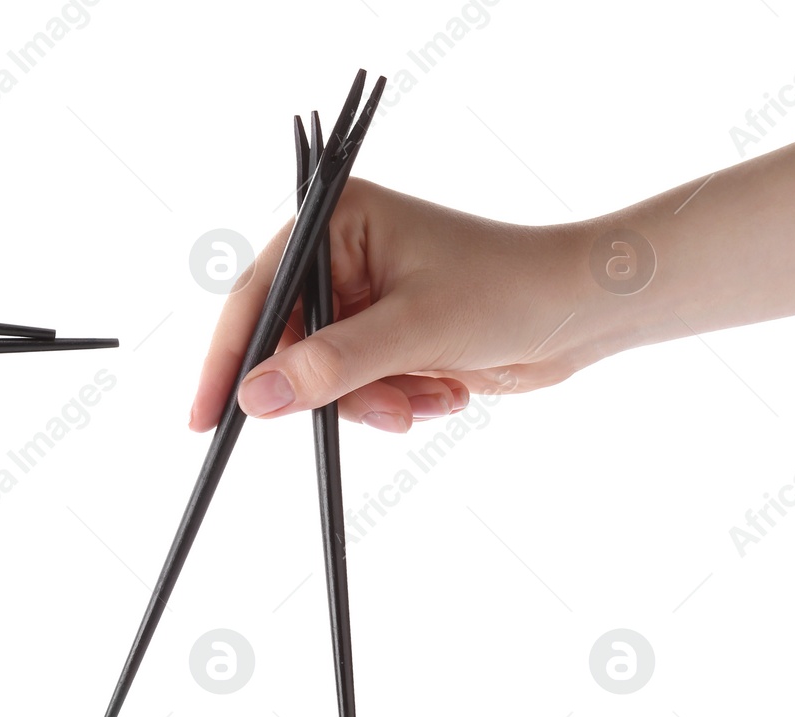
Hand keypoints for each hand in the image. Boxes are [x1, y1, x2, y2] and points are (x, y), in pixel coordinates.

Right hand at [190, 178, 598, 433]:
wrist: (587, 311)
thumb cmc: (511, 289)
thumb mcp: (414, 330)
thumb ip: (328, 365)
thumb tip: (256, 398)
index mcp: (337, 222)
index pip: (257, 294)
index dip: (229, 359)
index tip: (207, 416)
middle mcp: (341, 256)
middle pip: (287, 343)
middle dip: (331, 387)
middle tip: (377, 408)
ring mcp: (363, 299)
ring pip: (321, 377)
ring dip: (372, 401)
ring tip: (424, 396)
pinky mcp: (386, 336)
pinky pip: (356, 389)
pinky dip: (394, 401)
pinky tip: (442, 390)